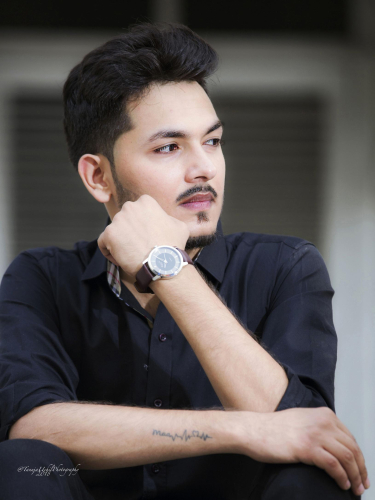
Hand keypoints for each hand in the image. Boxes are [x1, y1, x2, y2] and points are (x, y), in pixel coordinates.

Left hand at [97, 195, 189, 277]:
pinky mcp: (108, 234)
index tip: (146, 235)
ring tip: (130, 254)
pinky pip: (103, 242)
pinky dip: (109, 250)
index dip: (141, 224)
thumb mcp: (179, 225)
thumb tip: (165, 220)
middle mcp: (129, 207)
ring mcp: (117, 220)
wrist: (163, 263)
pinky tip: (120, 258)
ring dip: (120, 241)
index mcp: (145, 202)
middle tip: (138, 245)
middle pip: (125, 219)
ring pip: (115, 231)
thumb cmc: (172, 245)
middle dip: (129, 230)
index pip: (137, 211)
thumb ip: (168, 218)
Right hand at [237, 407, 368, 495]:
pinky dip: (341, 477)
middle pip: (352, 448)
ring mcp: (315, 434)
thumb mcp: (302, 420)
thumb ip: (319, 427)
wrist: (254, 430)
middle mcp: (323, 422)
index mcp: (324, 414)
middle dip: (360, 469)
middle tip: (361, 485)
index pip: (350, 438)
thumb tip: (335, 446)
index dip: (359, 458)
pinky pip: (333, 465)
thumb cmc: (274, 429)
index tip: (360, 472)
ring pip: (347, 458)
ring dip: (354, 476)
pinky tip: (341, 485)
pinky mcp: (307, 448)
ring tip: (354, 489)